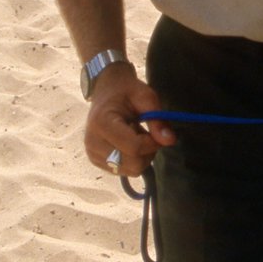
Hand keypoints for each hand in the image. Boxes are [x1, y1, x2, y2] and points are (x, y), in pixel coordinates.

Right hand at [84, 62, 175, 176]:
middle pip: (133, 164)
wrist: (106, 91)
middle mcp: (93, 142)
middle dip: (148, 151)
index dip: (152, 143)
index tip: (158, 132)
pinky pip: (124, 170)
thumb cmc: (126, 91)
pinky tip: (128, 142)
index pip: (134, 147)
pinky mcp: (96, 161)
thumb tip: (170, 141)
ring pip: (131, 170)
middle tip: (146, 133)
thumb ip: (157, 119)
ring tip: (135, 135)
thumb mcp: (146, 97)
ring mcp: (92, 154)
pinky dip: (132, 159)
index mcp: (102, 123)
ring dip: (141, 156)